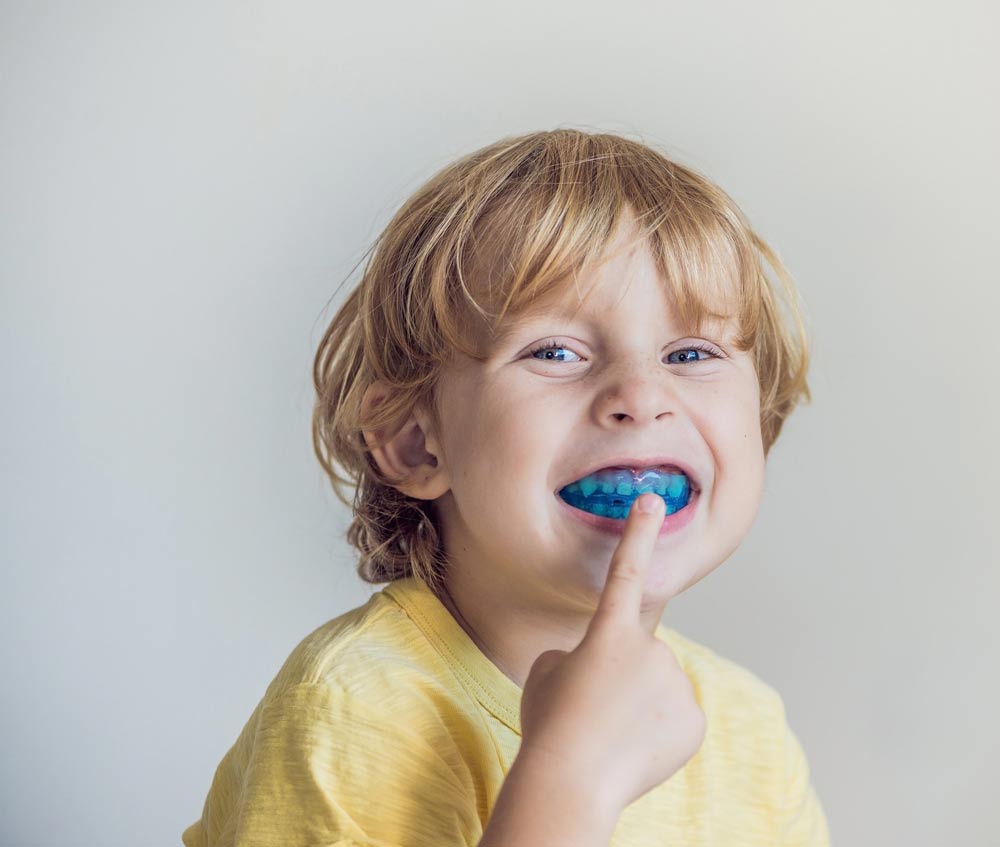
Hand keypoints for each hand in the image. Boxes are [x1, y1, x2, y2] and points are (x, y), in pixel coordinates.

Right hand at [518, 493, 707, 817]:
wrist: (572, 783)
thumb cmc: (551, 724)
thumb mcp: (549, 673)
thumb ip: (581, 653)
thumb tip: (606, 663)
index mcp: (609, 632)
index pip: (626, 571)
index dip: (638, 532)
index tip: (653, 499)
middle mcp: (652, 650)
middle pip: (640, 653)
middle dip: (622, 674)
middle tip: (595, 708)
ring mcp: (676, 685)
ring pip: (659, 685)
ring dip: (640, 703)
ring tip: (611, 732)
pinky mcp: (695, 721)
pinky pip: (676, 716)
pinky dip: (659, 730)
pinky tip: (635, 748)